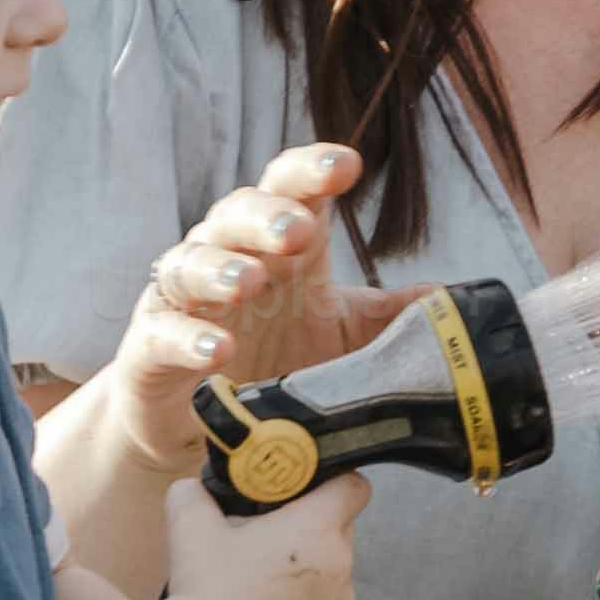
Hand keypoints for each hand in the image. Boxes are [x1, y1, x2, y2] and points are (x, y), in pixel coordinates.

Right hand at [111, 144, 410, 475]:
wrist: (208, 432)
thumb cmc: (275, 365)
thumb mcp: (340, 340)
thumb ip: (388, 320)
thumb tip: (450, 302)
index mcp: (280, 251)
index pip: (292, 192)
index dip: (313, 172)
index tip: (347, 166)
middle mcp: (230, 261)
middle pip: (237, 215)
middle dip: (266, 216)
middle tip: (297, 230)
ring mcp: (184, 303)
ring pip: (190, 262)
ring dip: (219, 267)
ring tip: (248, 282)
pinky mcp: (149, 350)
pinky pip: (161, 333)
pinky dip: (187, 338)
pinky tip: (217, 349)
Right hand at [160, 467, 365, 599]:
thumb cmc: (204, 586)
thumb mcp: (188, 522)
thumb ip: (195, 491)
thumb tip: (196, 486)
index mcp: (316, 528)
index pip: (354, 488)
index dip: (335, 482)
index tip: (308, 490)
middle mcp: (339, 565)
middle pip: (340, 531)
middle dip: (312, 528)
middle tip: (271, 537)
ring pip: (334, 573)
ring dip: (310, 570)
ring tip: (265, 581)